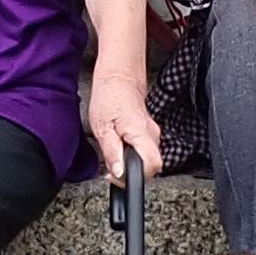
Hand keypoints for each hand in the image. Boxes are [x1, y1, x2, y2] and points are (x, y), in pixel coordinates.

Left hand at [85, 54, 163, 181]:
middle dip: (131, 172)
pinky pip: (145, 151)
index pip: (152, 166)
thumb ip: (112, 152)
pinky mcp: (150, 132)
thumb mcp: (102, 126)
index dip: (134, 178)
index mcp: (141, 132)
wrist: (119, 76)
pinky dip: (133, 154)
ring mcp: (153, 133)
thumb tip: (119, 174)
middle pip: (151, 166)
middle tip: (112, 165)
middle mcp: (152, 134)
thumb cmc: (109, 96)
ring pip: (148, 159)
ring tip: (115, 152)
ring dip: (131, 163)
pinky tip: (121, 146)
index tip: (116, 176)